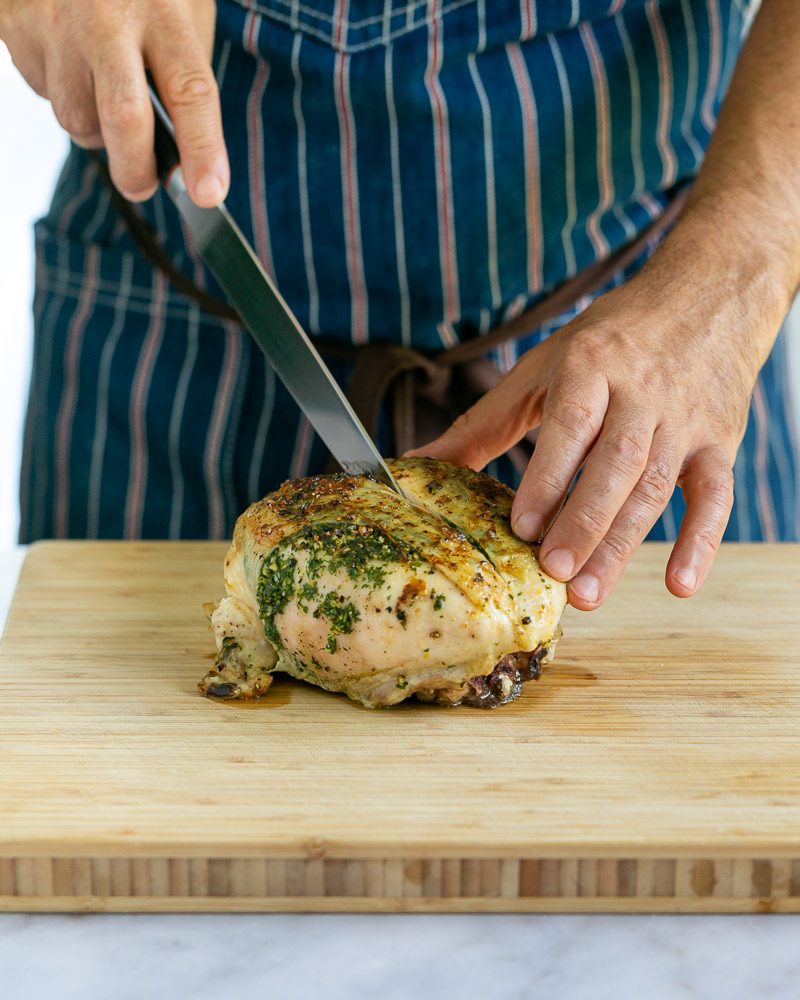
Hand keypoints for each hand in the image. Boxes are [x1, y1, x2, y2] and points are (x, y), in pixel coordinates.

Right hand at [0, 0, 227, 206]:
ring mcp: (55, 21)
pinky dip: (62, 92)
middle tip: (143, 186)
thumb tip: (185, 158)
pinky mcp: (15, 26)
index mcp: (162, 7)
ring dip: (95, 129)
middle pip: (123, 117)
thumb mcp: (180, 7)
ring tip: (103, 92)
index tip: (209, 193)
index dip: (202, 149)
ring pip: (76, 117)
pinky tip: (70, 59)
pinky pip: (44, 91)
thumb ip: (184, 73)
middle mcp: (106, 15)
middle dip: (135, 169)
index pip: (190, 90)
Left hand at [410, 247, 767, 610]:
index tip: (521, 525)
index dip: (549, 475)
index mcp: (592, 366)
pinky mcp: (721, 443)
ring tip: (589, 594)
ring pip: (656, 487)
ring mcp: (685, 420)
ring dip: (623, 544)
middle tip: (555, 572)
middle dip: (585, 521)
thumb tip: (416, 462)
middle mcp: (643, 392)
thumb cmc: (608, 342)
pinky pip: (716, 496)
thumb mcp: (542, 368)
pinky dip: (701, 542)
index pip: (572, 424)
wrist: (706, 299)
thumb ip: (485, 421)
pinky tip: (679, 585)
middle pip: (616, 463)